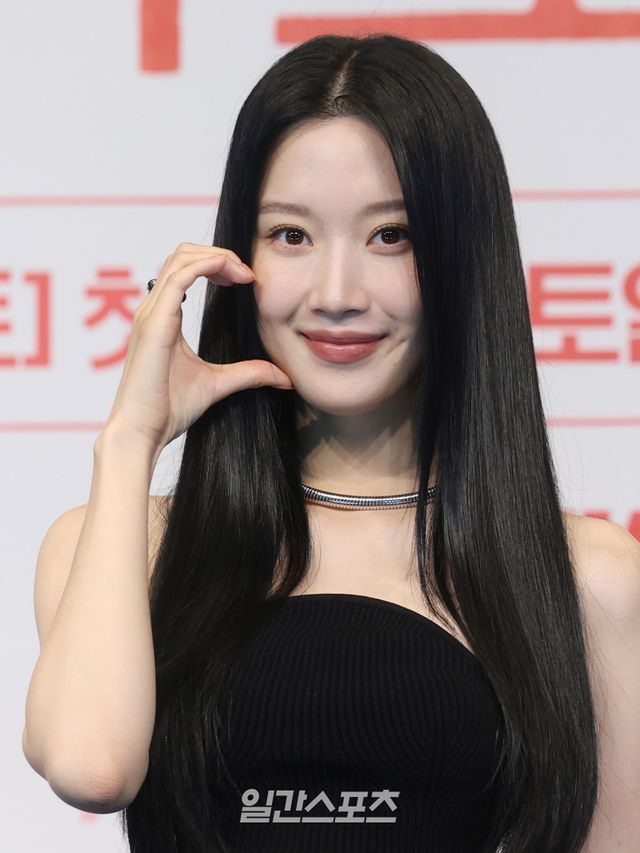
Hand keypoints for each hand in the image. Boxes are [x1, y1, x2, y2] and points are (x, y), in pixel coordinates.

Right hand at [100, 242, 292, 456]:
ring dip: (217, 257)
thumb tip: (283, 377)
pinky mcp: (155, 323)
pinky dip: (208, 266)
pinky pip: (180, 277)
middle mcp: (152, 309)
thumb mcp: (218, 384)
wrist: (142, 431)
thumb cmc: (167, 410)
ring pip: (181, 258)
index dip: (216, 264)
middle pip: (182, 254)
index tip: (246, 281)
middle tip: (248, 275)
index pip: (185, 269)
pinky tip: (234, 279)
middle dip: (219, 254)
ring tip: (244, 275)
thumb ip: (248, 374)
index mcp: (162, 317)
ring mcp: (150, 313)